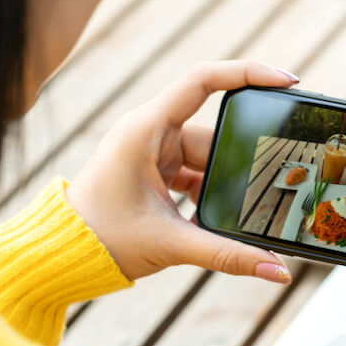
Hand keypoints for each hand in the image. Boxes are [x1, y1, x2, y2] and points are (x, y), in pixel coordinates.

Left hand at [67, 59, 299, 282]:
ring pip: (209, 158)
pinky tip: (226, 218)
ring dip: (226, 184)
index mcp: (145, 129)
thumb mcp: (170, 244)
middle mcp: (150, 132)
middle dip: (242, 160)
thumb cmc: (99, 240)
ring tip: (250, 208)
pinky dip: (213, 193)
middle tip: (276, 176)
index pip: (203, 81)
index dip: (247, 73)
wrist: (60, 258)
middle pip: (215, 133)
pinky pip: (197, 173)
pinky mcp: (155, 171)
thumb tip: (278, 272)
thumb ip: (229, 255)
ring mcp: (152, 151)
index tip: (286, 81)